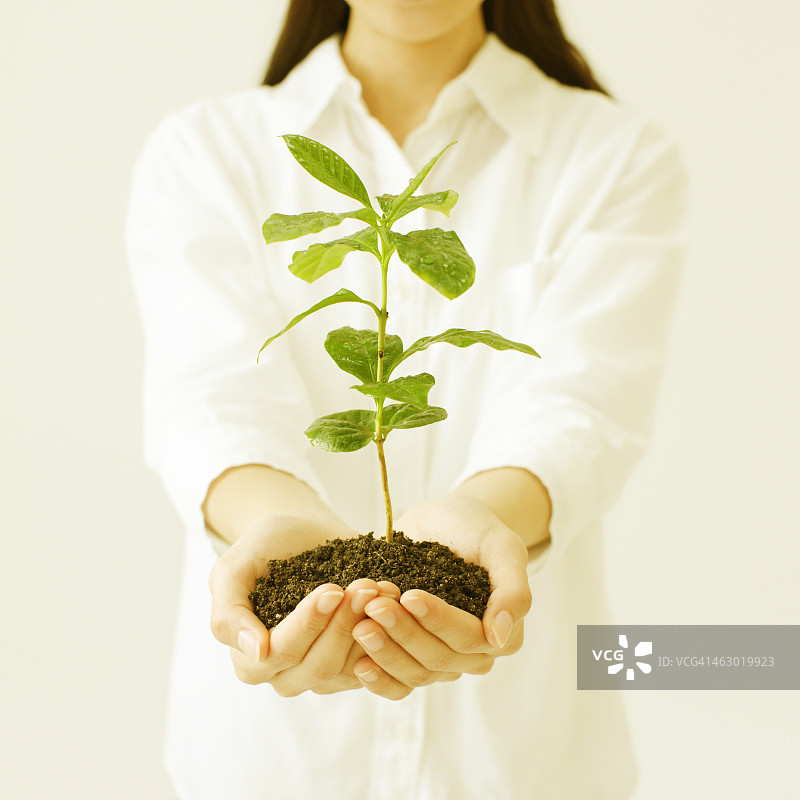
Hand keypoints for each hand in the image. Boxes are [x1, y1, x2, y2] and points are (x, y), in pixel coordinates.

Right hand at [208, 513, 398, 694]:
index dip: (308, 624)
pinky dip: (386, 633)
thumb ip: (229, 610)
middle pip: (319, 666)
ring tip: (380, 587)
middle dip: (344, 624)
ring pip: (349, 668)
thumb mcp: (234, 567)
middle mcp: (285, 673)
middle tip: (365, 586)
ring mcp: (321, 671)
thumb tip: (255, 652)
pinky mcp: (353, 662)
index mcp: (250, 658)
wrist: (303, 530)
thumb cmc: (265, 545)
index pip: (281, 653)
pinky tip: (391, 597)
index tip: (333, 590)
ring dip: (369, 628)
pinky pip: (374, 663)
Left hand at [350, 494, 532, 698]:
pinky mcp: (414, 655)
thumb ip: (512, 590)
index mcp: (504, 633)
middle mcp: (475, 654)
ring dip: (386, 651)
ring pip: (415, 672)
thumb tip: (500, 636)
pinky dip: (379, 676)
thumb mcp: (502, 547)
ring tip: (358, 625)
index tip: (408, 596)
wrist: (444, 522)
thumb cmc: (477, 529)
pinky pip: (399, 682)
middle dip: (404, 633)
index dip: (438, 620)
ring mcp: (443, 658)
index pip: (468, 637)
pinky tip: (358, 664)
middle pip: (438, 658)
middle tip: (374, 606)